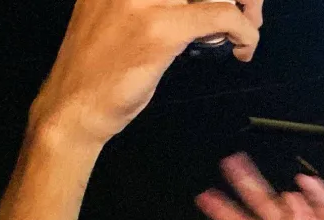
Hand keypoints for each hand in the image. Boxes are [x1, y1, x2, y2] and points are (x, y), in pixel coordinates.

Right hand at [31, 0, 261, 146]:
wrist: (73, 104)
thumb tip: (206, 0)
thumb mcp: (122, 12)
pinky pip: (220, 17)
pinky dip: (244, 31)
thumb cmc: (101, 66)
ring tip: (247, 30)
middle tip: (249, 10)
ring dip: (245, 8)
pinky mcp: (160, 29)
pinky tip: (243, 48)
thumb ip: (157, 0)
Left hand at [198, 156, 323, 219]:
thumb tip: (291, 197)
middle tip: (231, 162)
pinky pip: (323, 201)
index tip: (206, 197)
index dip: (224, 211)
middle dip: (246, 182)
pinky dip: (315, 190)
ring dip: (285, 191)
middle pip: (261, 203)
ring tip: (284, 190)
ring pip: (292, 199)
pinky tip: (306, 182)